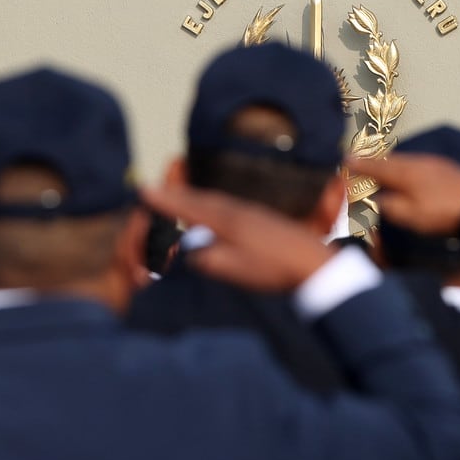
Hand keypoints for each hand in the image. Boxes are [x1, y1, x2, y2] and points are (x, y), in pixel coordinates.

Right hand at [140, 179, 336, 290]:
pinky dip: (213, 205)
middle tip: (156, 190)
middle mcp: (237, 211)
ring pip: (216, 201)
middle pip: (201, 199)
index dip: (166, 200)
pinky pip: (229, 206)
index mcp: (227, 222)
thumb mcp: (235, 269)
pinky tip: (218, 212)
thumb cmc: (273, 269)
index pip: (190, 208)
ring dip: (195, 198)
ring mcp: (253, 213)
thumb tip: (188, 252)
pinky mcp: (264, 219)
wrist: (314, 263)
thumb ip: (207, 259)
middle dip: (177, 194)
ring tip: (181, 197)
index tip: (144, 190)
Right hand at [364, 150, 459, 234]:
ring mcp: (433, 162)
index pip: (376, 167)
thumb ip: (389, 207)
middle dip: (373, 160)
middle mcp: (416, 162)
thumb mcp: (410, 216)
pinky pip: (417, 161)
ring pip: (404, 159)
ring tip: (380, 165)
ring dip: (389, 162)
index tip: (346, 161)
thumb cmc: (443, 213)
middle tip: (359, 161)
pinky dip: (405, 164)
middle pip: (389, 159)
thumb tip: (374, 200)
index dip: (360, 165)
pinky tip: (408, 170)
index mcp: (405, 173)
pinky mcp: (445, 167)